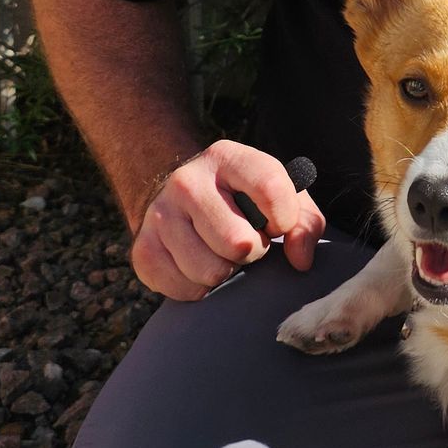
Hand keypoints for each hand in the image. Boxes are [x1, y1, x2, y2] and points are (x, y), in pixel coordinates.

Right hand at [130, 141, 324, 301]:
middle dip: (252, 252)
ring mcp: (160, 214)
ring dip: (226, 272)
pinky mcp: (143, 249)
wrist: (181, 201)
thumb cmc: (245, 203)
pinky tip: (198, 265)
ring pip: (212, 271)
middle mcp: (187, 181)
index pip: (270, 187)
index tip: (278, 225)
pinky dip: (200, 288)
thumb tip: (300, 259)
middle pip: (239, 243)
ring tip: (221, 253)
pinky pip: (186, 289)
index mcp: (227, 157)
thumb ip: (305, 224)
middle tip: (246, 242)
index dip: (284, 218)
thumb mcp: (282, 199)